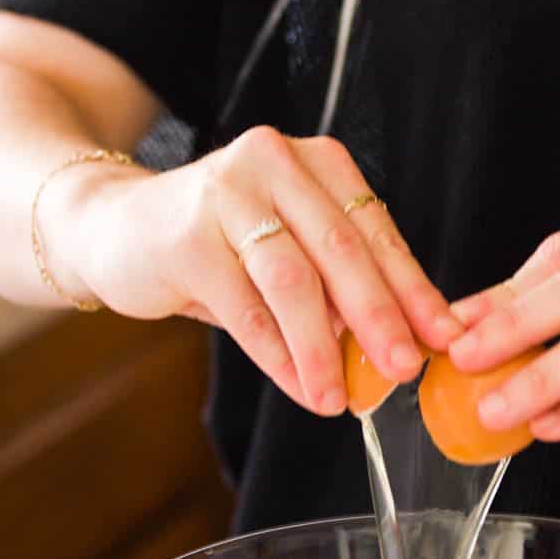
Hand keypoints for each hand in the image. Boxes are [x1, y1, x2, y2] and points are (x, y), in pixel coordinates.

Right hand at [48, 126, 462, 414]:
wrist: (115, 228)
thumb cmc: (219, 246)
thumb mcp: (288, 250)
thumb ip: (338, 287)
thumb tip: (403, 350)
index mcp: (316, 161)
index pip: (376, 230)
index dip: (414, 288)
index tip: (445, 338)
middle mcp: (274, 162)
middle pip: (342, 250)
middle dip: (381, 318)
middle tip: (404, 371)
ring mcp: (226, 194)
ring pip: (293, 282)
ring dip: (323, 348)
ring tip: (341, 397)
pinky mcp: (186, 237)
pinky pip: (245, 309)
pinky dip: (277, 355)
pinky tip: (300, 385)